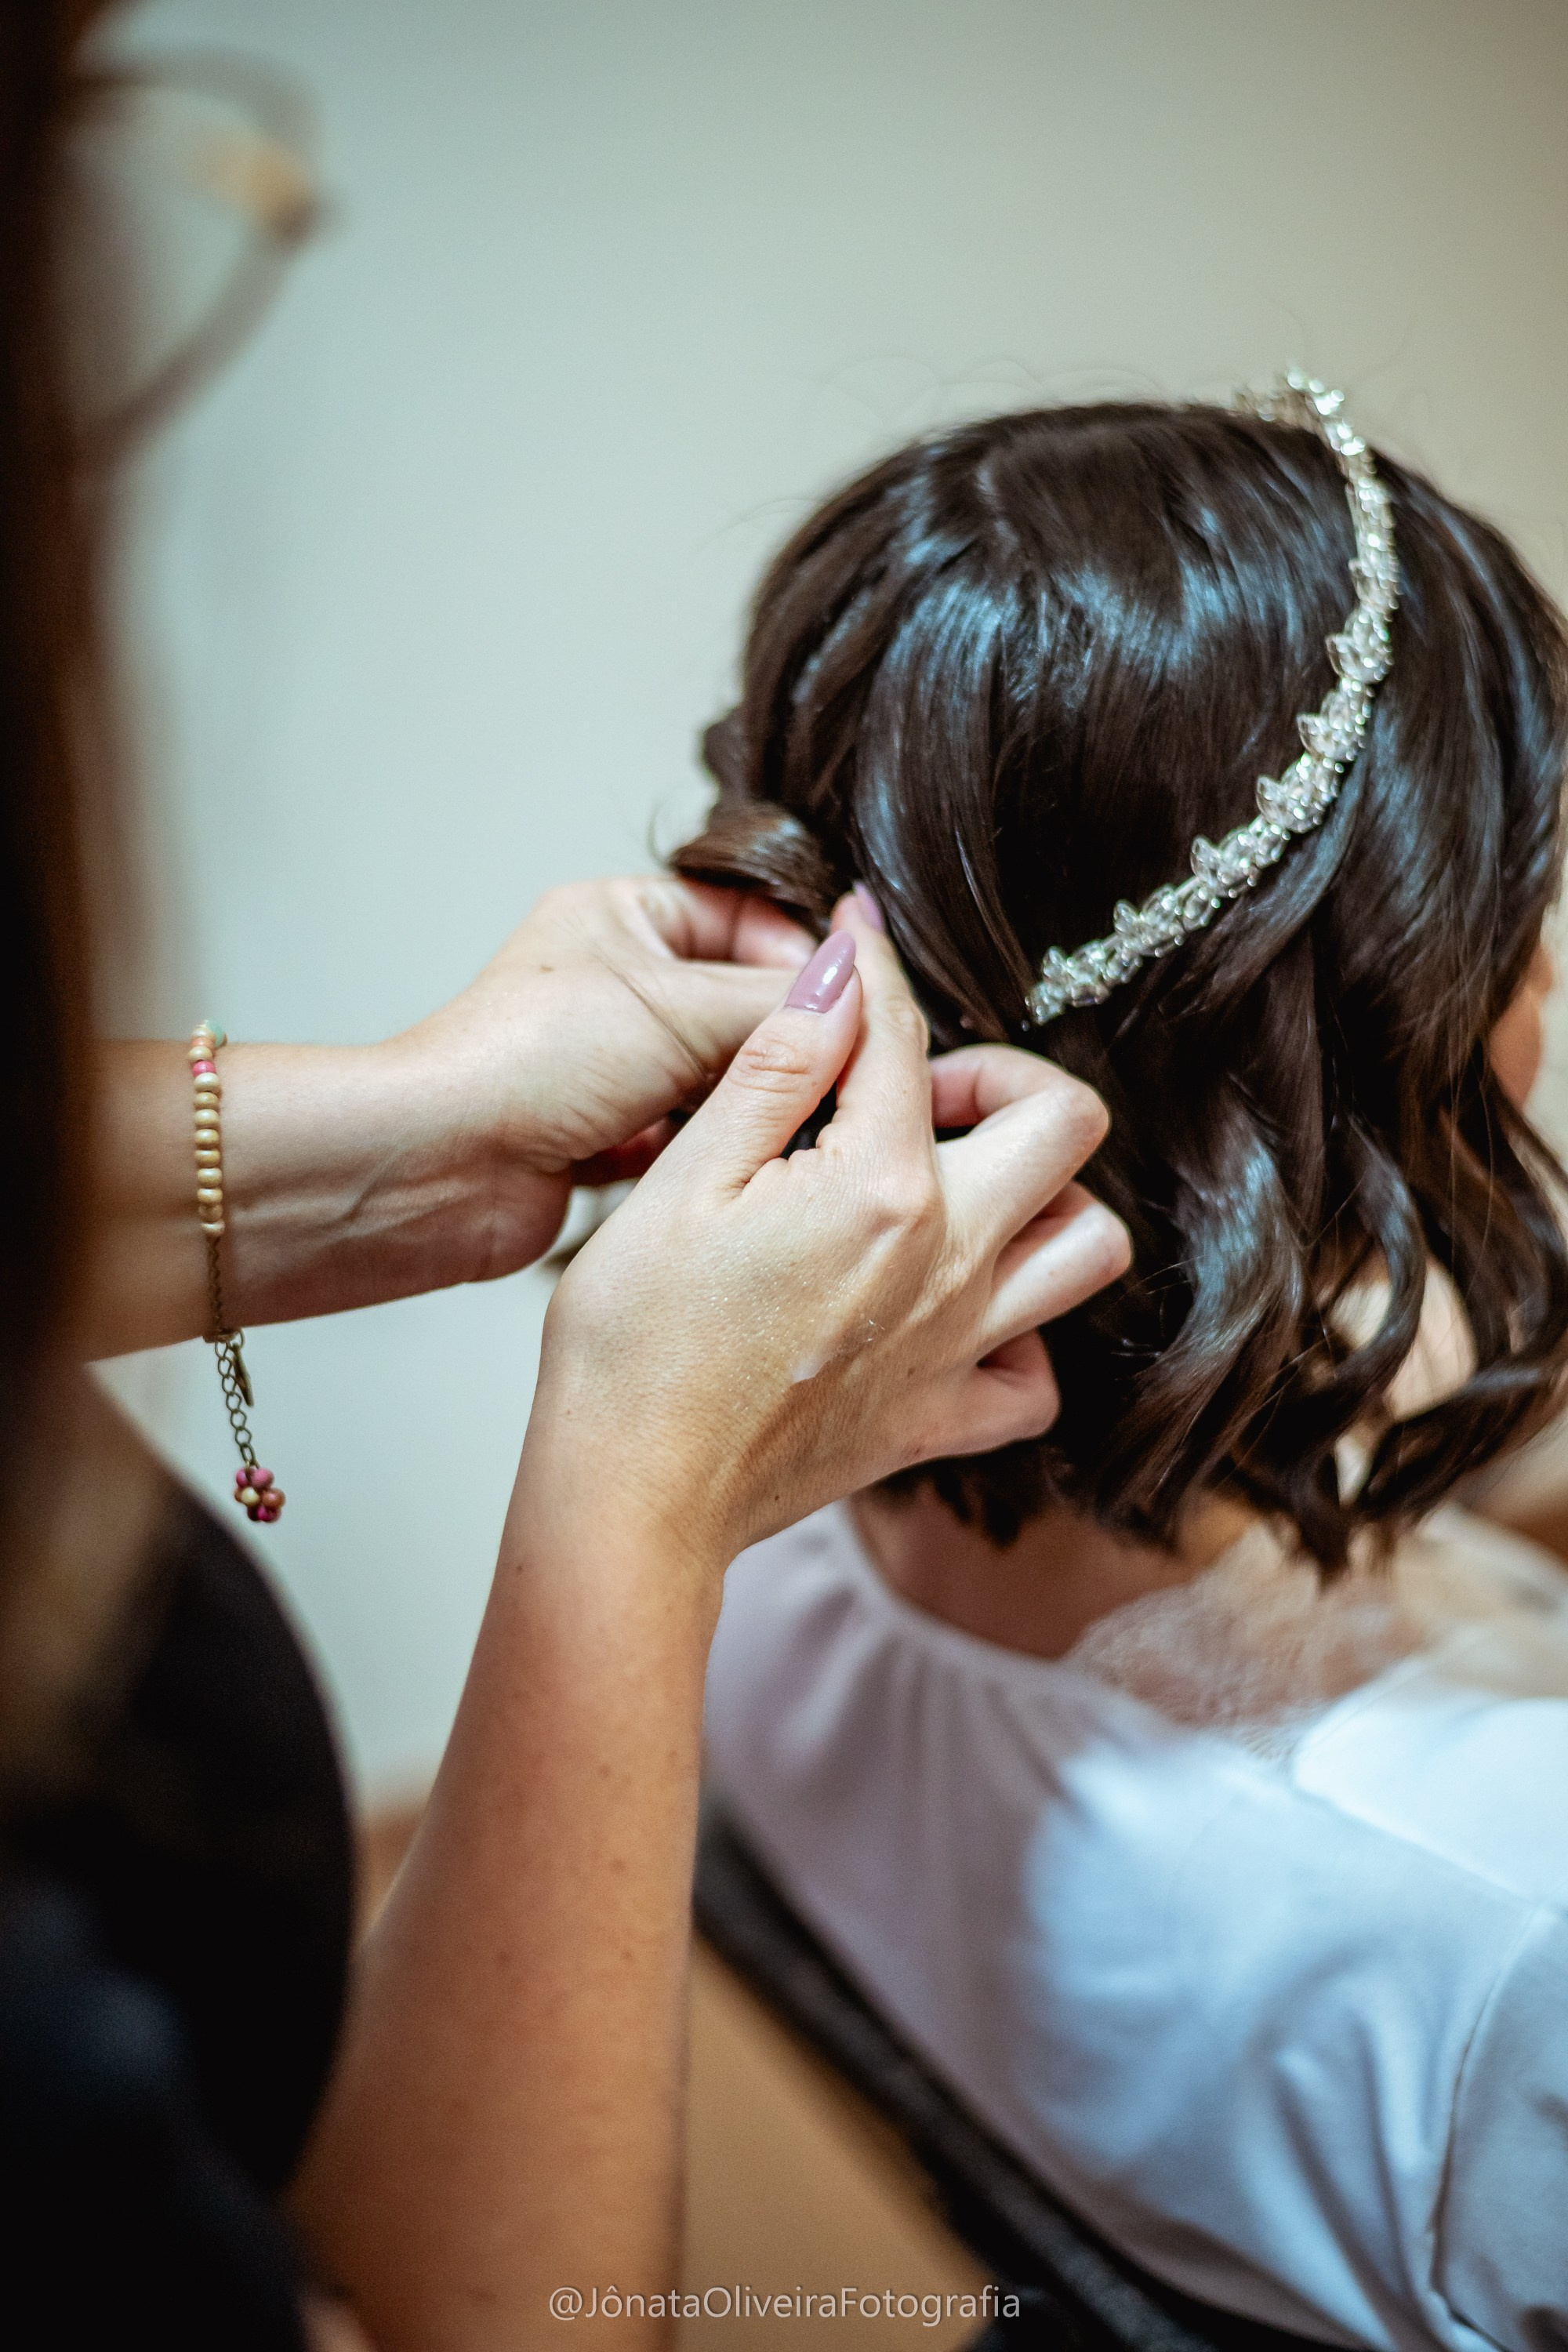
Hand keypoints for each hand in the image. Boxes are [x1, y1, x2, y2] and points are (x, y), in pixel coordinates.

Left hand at [399, 875, 814, 1272]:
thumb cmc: (529, 1059)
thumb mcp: (679, 1008)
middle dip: (788, 1039)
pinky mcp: (607, 1134)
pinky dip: (715, 1147)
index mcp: (623, 916)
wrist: (439, 1166)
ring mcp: (611, 1062)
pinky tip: (749, 1164)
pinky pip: (687, 1134)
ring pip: (717, 1074)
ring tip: (803, 1122)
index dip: (803, 961)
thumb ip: (780, 1002)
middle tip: (844, 1074)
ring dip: (753, 1097)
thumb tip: (862, 989)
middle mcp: (616, 982)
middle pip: (739, 1001)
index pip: (746, 917)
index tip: (851, 1008)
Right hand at [524, 895, 1130, 1571]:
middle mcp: (947, 1260)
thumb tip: (843, 969)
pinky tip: (956, 1309)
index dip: (875, 972)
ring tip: (958, 1186)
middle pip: (1063, 1122)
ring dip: (1044, 1195)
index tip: (851, 948)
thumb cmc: (632, 1341)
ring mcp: (958, 1346)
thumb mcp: (685, 1176)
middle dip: (1001, 1078)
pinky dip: (1023, 1336)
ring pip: (1087, 1244)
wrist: (629, 1495)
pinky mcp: (940, 1421)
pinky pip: (1039, 1376)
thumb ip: (777, 1065)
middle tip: (918, 1093)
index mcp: (879, 1185)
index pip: (908, 1036)